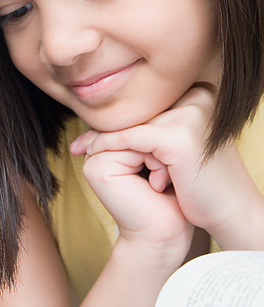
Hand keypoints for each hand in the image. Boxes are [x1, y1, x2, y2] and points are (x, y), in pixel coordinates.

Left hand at [71, 86, 263, 248]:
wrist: (228, 212)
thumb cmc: (199, 180)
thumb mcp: (174, 147)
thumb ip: (151, 128)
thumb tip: (107, 119)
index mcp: (201, 94)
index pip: (146, 105)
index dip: (116, 123)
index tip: (86, 139)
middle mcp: (200, 97)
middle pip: (137, 112)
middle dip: (103, 132)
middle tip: (77, 147)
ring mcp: (191, 114)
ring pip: (131, 125)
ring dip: (112, 147)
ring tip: (97, 160)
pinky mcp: (178, 135)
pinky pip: (128, 138)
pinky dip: (110, 149)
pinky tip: (99, 161)